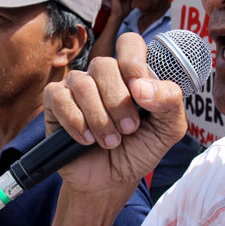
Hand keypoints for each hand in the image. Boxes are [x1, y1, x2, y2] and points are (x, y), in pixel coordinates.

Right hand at [43, 32, 186, 198]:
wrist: (111, 182)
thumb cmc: (139, 150)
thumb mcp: (168, 129)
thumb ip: (170, 102)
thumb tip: (142, 88)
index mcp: (131, 74)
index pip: (129, 44)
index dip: (133, 63)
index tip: (140, 95)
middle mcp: (103, 75)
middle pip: (104, 65)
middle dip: (118, 103)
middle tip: (128, 129)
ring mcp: (77, 86)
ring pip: (82, 83)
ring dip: (99, 118)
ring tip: (110, 142)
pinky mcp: (55, 102)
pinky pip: (59, 98)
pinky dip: (76, 122)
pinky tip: (86, 140)